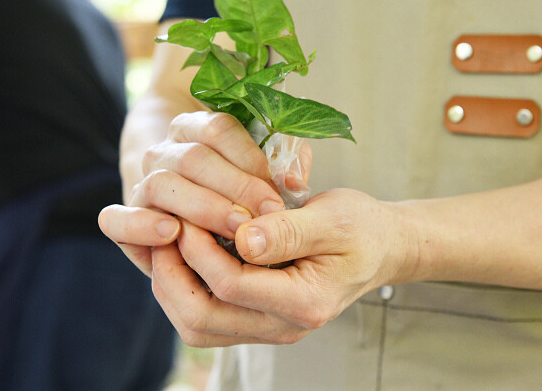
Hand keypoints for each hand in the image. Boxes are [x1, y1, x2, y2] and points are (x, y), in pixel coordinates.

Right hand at [99, 111, 295, 275]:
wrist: (182, 213)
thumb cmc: (233, 196)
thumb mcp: (258, 175)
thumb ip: (278, 172)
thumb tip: (295, 181)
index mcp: (194, 129)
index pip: (219, 128)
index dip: (250, 158)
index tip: (278, 192)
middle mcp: (164, 152)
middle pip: (195, 158)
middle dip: (236, 188)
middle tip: (265, 215)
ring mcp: (141, 184)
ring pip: (162, 183)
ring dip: (203, 207)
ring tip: (235, 229)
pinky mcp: (124, 222)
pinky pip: (115, 219)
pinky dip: (141, 224)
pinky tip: (171, 233)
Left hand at [149, 188, 421, 346]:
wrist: (381, 248)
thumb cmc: (361, 227)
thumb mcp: (332, 218)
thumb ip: (288, 231)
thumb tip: (243, 237)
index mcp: (305, 302)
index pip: (231, 285)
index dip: (198, 249)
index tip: (186, 214)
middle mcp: (283, 326)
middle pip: (203, 320)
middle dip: (170, 276)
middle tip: (160, 234)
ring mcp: (269, 328)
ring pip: (198, 326)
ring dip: (171, 286)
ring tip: (163, 245)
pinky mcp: (258, 319)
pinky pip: (207, 318)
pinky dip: (184, 289)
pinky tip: (181, 255)